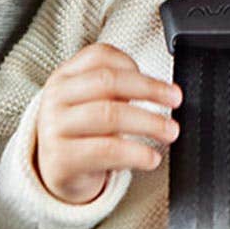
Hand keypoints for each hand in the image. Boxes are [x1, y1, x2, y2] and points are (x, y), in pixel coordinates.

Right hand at [34, 43, 182, 203]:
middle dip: (149, 89)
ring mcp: (54, 128)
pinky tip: (151, 158)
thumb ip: (118, 88)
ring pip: (108, 115)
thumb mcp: (92, 101)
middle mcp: (55, 97)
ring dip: (148, 122)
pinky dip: (135, 153)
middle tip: (175, 99)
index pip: (100, 56)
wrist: (55, 173)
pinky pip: (105, 150)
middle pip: (107, 82)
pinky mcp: (60, 160)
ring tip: (170, 131)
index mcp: (64, 76)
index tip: (159, 78)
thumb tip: (164, 90)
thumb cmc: (83, 131)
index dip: (132, 63)